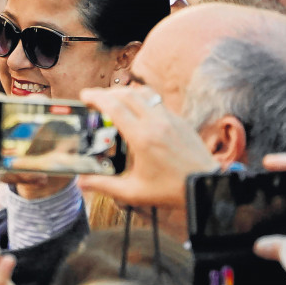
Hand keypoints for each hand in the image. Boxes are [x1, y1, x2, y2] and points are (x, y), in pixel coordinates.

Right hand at [76, 85, 218, 207]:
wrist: (204, 186)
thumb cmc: (170, 190)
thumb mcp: (133, 192)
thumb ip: (104, 185)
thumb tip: (81, 182)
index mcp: (142, 137)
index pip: (114, 107)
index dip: (96, 97)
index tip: (85, 95)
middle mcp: (156, 122)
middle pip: (126, 94)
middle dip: (107, 92)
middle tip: (94, 98)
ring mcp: (169, 118)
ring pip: (144, 93)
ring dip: (125, 92)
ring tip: (114, 100)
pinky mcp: (179, 120)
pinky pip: (157, 101)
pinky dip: (142, 100)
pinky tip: (136, 110)